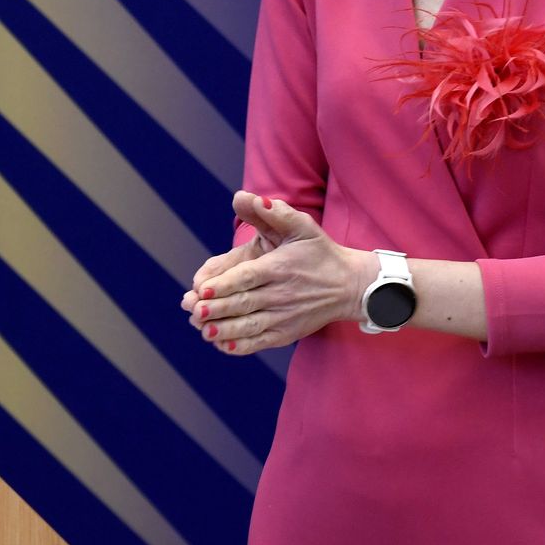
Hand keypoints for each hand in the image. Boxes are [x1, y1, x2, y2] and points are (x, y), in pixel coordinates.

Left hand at [180, 192, 371, 354]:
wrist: (351, 286)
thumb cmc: (321, 254)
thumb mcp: (303, 227)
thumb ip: (276, 213)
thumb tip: (252, 198)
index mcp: (279, 268)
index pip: (247, 278)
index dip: (224, 285)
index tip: (202, 289)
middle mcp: (281, 294)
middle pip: (243, 303)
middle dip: (216, 309)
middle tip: (193, 309)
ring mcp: (284, 317)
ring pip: (248, 327)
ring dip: (222, 330)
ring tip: (203, 329)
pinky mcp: (287, 334)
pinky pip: (259, 343)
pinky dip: (240, 346)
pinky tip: (222, 344)